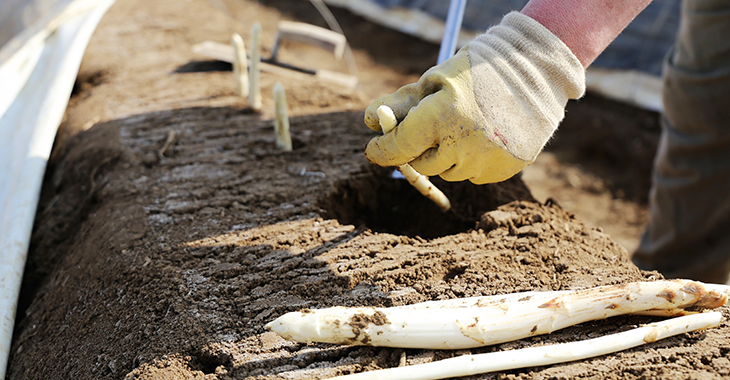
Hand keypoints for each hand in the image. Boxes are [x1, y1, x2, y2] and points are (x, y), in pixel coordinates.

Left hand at [364, 12, 584, 183]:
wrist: (537, 72)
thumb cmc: (478, 70)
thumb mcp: (436, 79)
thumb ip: (401, 103)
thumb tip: (370, 121)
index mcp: (441, 117)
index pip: (398, 148)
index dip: (381, 150)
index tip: (374, 149)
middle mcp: (463, 145)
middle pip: (422, 165)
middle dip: (417, 150)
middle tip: (425, 130)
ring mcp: (486, 160)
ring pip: (449, 172)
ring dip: (446, 156)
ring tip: (463, 126)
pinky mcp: (505, 169)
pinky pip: (474, 175)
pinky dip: (471, 161)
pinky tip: (483, 136)